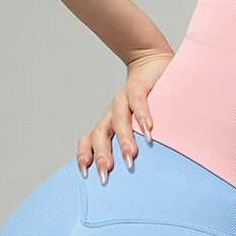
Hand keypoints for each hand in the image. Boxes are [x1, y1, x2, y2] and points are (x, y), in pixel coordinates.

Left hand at [76, 49, 173, 182]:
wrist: (151, 62)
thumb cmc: (147, 98)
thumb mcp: (136, 120)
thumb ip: (134, 138)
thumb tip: (136, 166)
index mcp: (109, 121)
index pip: (88, 138)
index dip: (84, 154)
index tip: (85, 174)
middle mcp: (113, 111)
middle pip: (100, 134)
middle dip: (102, 154)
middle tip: (106, 173)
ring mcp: (124, 98)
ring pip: (118, 120)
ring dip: (123, 138)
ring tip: (129, 155)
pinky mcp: (138, 86)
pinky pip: (138, 102)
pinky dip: (142, 116)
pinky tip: (148, 129)